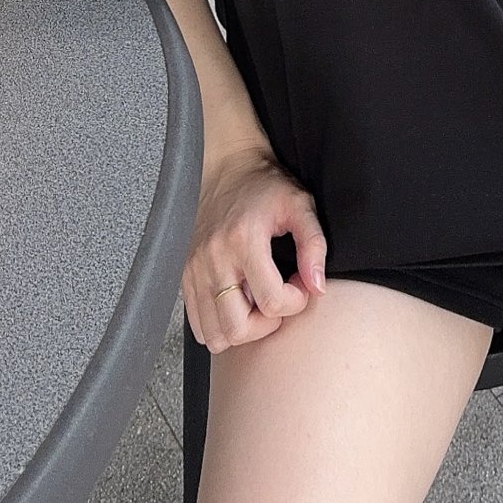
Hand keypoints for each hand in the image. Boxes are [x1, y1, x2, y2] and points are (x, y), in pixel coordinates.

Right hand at [183, 144, 328, 352]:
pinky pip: (198, 324)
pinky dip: (220, 324)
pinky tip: (239, 301)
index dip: (296, 302)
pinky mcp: (185, 275)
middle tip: (278, 300)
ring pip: (215, 334)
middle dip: (267, 324)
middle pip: (238, 327)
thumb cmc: (265, 186)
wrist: (226, 168)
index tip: (299, 284)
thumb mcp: (300, 205)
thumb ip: (314, 245)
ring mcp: (195, 270)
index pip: (272, 301)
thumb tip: (317, 287)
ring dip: (242, 328)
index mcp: (244, 240)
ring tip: (257, 303)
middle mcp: (214, 258)